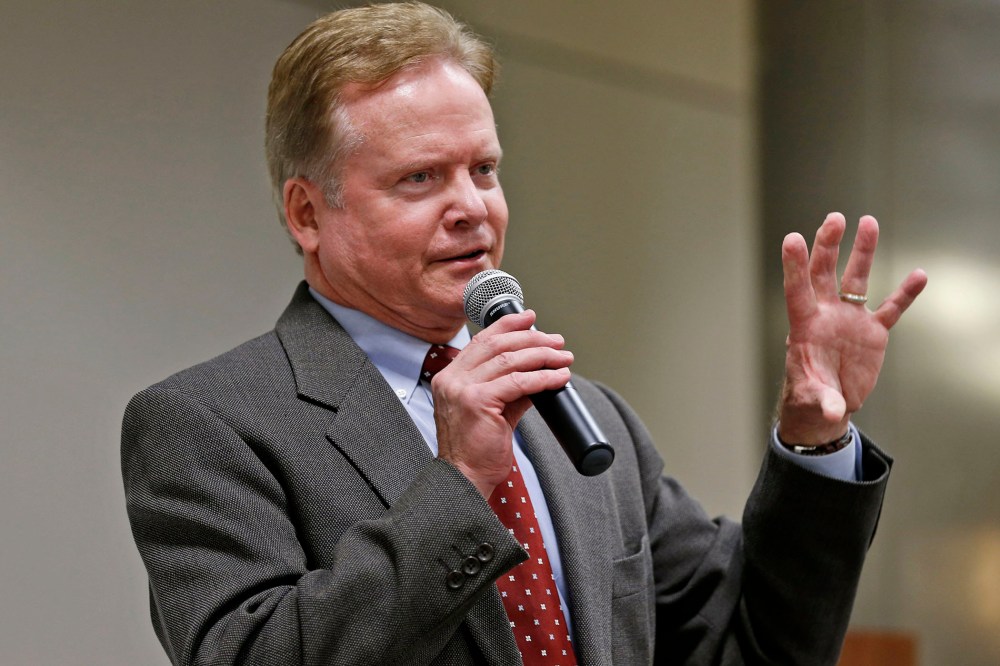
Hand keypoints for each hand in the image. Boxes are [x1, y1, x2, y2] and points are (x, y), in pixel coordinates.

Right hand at [432, 310, 572, 497]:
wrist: (464, 479)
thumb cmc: (475, 450)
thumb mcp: (492, 410)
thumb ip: (510, 388)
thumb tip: (538, 372)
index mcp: (450, 377)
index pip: (481, 341)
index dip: (508, 326)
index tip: (529, 318)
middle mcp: (452, 379)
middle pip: (497, 345)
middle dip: (532, 339)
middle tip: (557, 342)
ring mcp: (462, 389)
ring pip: (509, 360)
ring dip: (542, 356)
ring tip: (563, 358)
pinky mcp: (478, 402)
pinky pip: (518, 382)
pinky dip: (543, 377)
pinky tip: (558, 378)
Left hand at [778, 213, 926, 444]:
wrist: (828, 403)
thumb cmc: (811, 396)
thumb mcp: (814, 399)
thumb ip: (823, 401)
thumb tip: (834, 412)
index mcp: (804, 326)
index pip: (797, 289)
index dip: (794, 265)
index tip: (793, 238)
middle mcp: (826, 314)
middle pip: (824, 273)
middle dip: (828, 245)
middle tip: (835, 218)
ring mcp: (850, 319)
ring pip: (856, 280)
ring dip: (862, 252)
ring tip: (868, 221)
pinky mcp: (872, 332)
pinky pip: (891, 308)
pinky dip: (905, 293)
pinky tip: (919, 275)